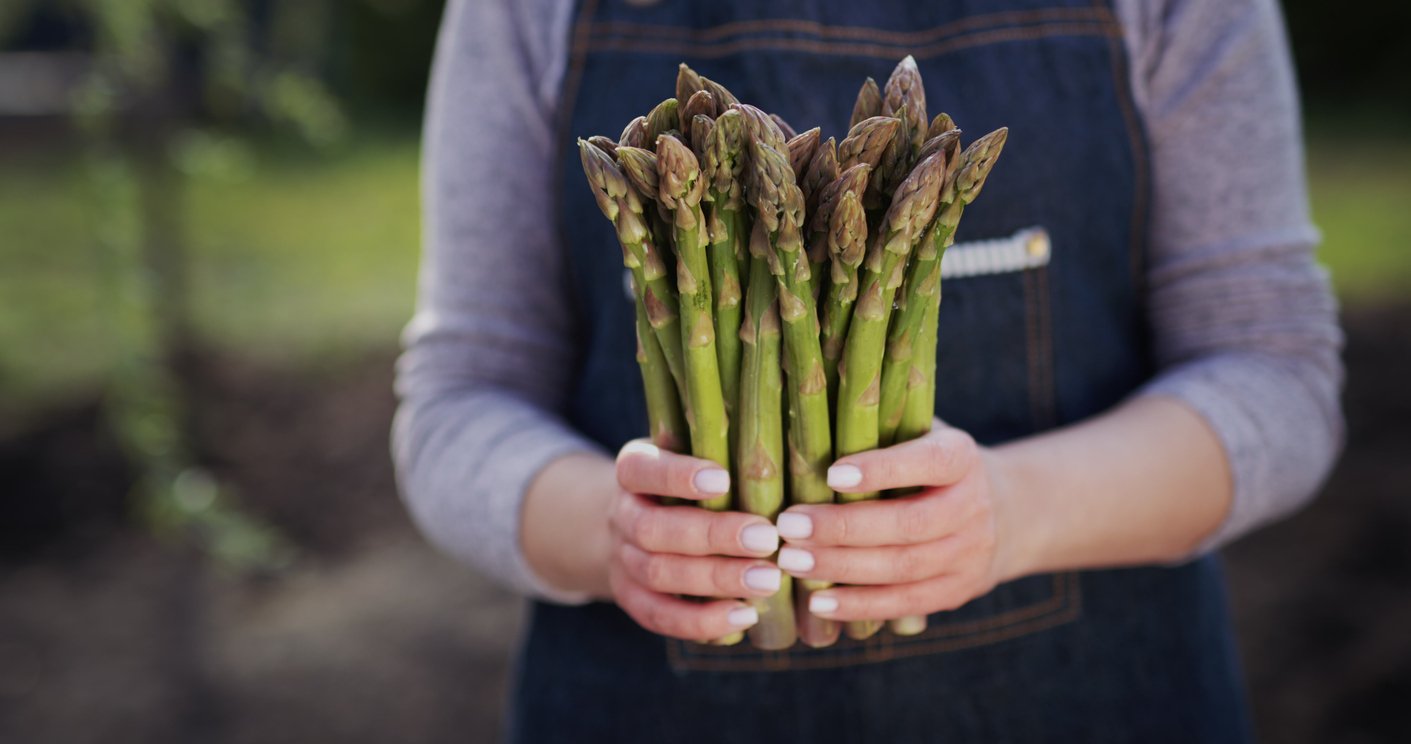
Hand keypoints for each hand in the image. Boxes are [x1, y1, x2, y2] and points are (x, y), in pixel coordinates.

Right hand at [607, 440, 783, 639]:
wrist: (638, 523)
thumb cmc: (688, 481)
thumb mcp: (694, 454)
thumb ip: (722, 450)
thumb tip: (775, 450)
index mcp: (632, 469)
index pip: (641, 469)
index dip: (676, 476)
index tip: (723, 480)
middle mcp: (621, 514)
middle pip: (654, 530)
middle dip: (713, 536)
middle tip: (768, 539)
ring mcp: (622, 559)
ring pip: (658, 574)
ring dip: (716, 580)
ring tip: (768, 580)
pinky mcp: (630, 598)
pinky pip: (658, 616)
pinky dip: (700, 621)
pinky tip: (744, 616)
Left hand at [774, 423, 1015, 622]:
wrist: (1005, 513)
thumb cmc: (931, 465)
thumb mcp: (920, 434)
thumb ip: (880, 430)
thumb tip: (807, 422)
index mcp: (961, 457)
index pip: (928, 462)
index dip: (882, 469)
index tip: (831, 473)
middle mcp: (972, 506)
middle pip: (908, 524)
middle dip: (843, 528)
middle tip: (789, 526)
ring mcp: (969, 554)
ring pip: (903, 568)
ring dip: (842, 568)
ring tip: (791, 562)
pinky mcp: (957, 591)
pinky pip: (906, 603)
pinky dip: (860, 606)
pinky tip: (818, 602)